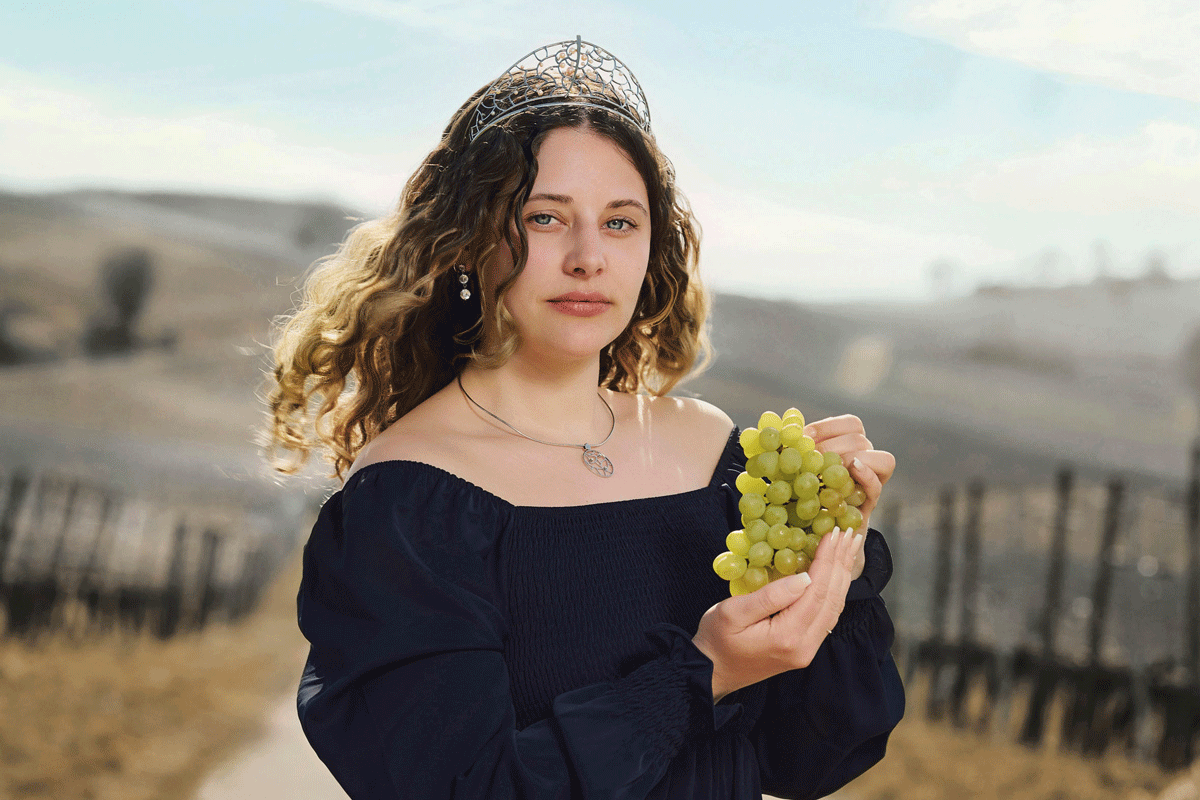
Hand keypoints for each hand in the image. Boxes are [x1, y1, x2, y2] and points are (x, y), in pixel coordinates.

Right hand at [692, 527, 865, 701]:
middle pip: (832, 599)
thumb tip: (804, 577)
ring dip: (842, 576)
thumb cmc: (716, 639)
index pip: (816, 591)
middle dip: (841, 563)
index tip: (834, 534)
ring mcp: (808, 650)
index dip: (827, 560)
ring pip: (834, 608)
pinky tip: (837, 575)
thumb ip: (770, 596)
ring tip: (850, 548)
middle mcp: (805, 646)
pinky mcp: (805, 648)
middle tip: (850, 534)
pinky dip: (835, 591)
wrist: (712, 673)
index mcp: (788, 635)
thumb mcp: (733, 612)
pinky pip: (827, 616)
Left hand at [804, 413, 894, 532]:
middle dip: (833, 445)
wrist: (813, 532)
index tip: (805, 435)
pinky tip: (851, 471)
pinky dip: (866, 476)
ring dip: (851, 459)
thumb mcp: (796, 469)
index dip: (829, 426)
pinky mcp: (869, 504)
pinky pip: (877, 486)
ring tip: (827, 469)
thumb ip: (796, 451)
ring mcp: (870, 481)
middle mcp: (864, 459)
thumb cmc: (802, 495)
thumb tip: (784, 431)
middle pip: (860, 439)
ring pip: (881, 458)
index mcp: (848, 446)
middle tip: (812, 457)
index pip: (851, 424)